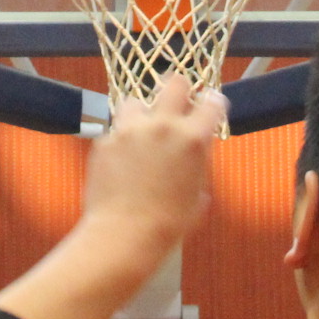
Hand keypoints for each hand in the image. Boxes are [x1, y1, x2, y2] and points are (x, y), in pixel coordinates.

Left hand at [81, 75, 222, 261]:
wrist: (124, 235)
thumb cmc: (168, 224)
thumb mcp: (198, 194)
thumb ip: (199, 164)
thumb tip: (196, 153)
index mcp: (193, 139)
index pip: (212, 102)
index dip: (213, 102)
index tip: (210, 105)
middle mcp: (163, 126)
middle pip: (174, 82)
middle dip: (179, 89)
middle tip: (177, 102)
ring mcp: (130, 130)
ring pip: (136, 101)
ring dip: (142, 113)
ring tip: (142, 133)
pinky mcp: (105, 141)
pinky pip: (115, 131)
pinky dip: (121, 141)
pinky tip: (122, 162)